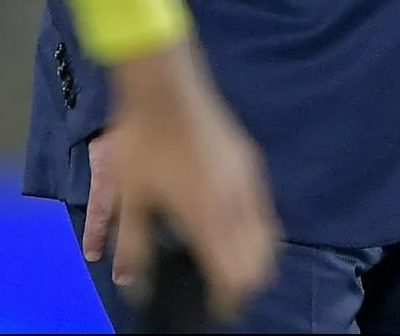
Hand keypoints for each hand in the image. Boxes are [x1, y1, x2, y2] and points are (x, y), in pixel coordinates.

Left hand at [82, 41, 276, 320]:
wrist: (165, 89)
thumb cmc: (142, 143)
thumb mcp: (130, 198)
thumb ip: (133, 247)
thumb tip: (130, 283)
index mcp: (204, 218)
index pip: (231, 275)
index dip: (228, 300)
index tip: (218, 309)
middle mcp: (234, 204)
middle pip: (260, 264)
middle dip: (246, 283)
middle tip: (225, 290)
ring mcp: (247, 181)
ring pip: (269, 237)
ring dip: (255, 257)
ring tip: (233, 264)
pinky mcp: (250, 163)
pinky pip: (264, 209)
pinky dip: (257, 229)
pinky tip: (234, 226)